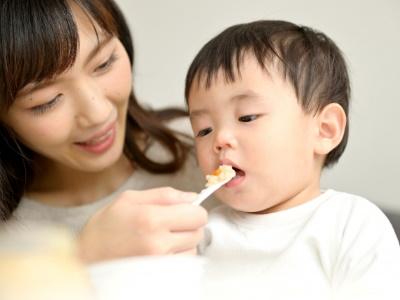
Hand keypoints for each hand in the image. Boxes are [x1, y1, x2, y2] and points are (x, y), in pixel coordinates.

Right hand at [78, 187, 206, 262]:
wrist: (86, 259)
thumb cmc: (105, 227)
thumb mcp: (129, 199)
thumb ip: (164, 194)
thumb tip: (192, 197)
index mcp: (151, 218)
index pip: (197, 214)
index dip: (192, 209)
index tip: (183, 210)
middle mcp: (158, 243)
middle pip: (198, 231)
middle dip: (189, 224)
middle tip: (170, 224)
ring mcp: (160, 263)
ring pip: (193, 248)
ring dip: (184, 241)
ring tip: (161, 238)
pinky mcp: (161, 276)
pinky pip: (184, 263)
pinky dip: (178, 255)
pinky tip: (160, 252)